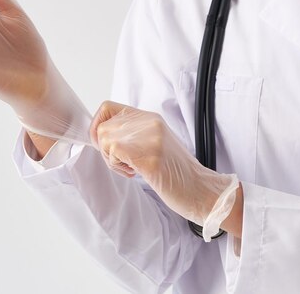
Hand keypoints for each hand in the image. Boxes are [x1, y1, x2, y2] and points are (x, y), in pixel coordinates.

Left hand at [90, 101, 239, 240]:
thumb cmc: (176, 172)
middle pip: (103, 127)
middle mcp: (149, 122)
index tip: (106, 145)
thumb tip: (101, 135)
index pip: (107, 108)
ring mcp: (150, 137)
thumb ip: (131, 134)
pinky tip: (134, 173)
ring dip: (111, 159)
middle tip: (123, 163)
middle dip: (105, 149)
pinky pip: (114, 152)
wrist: (200, 190)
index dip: (98, 126)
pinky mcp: (149, 155)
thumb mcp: (154, 143)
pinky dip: (117, 166)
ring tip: (130, 169)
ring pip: (105, 139)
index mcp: (150, 118)